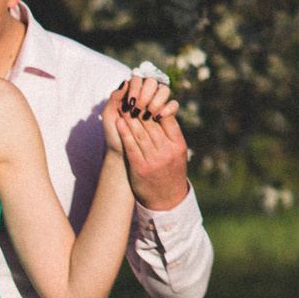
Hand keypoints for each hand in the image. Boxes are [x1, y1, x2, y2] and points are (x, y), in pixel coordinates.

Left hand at [110, 76, 192, 210]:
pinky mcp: (140, 168)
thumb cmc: (172, 171)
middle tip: (131, 97)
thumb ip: (172, 134)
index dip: (156, 106)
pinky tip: (119, 122)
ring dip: (130, 117)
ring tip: (123, 106)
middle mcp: (167, 152)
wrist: (166, 199)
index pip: (168, 119)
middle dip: (140, 109)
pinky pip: (131, 146)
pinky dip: (124, 132)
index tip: (147, 98)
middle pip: (152, 124)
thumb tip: (162, 111)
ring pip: (140, 133)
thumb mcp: (179, 152)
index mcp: (179, 145)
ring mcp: (154, 160)